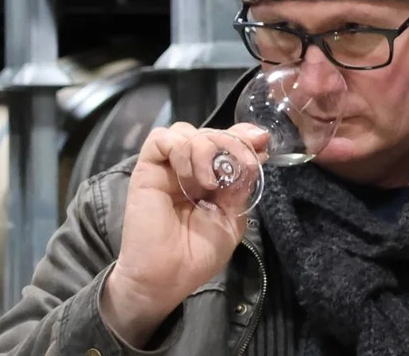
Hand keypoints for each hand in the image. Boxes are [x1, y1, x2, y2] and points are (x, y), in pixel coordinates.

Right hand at [101, 122, 268, 345]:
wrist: (167, 278)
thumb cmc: (198, 254)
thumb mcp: (232, 218)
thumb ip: (242, 184)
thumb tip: (258, 151)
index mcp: (211, 176)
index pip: (226, 140)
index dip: (244, 135)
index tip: (261, 140)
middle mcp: (189, 167)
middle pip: (210, 131)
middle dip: (230, 142)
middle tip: (239, 167)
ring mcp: (167, 167)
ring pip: (186, 130)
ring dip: (206, 149)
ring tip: (210, 183)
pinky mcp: (147, 170)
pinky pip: (161, 139)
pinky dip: (182, 150)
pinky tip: (192, 178)